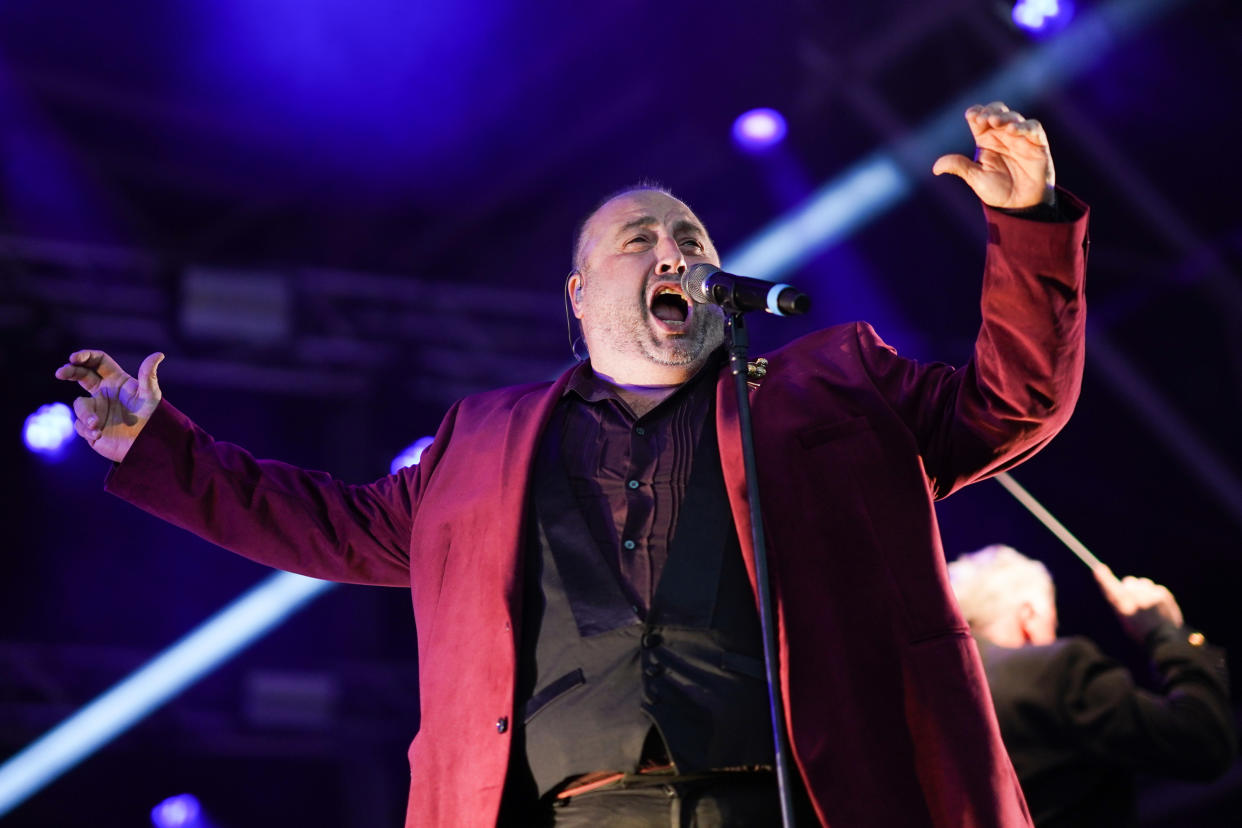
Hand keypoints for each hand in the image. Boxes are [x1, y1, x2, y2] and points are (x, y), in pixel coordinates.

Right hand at [54, 350, 163, 462]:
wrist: (149, 444)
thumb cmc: (153, 417)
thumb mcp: (151, 395)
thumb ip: (149, 375)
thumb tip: (159, 354)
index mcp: (116, 380)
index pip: (97, 362)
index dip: (85, 356)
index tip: (73, 358)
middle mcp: (103, 392)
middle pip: (81, 375)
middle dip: (69, 371)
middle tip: (60, 373)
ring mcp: (96, 409)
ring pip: (79, 405)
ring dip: (85, 414)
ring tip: (97, 424)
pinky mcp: (91, 427)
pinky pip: (81, 425)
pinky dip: (88, 430)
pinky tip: (99, 435)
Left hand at [932, 101, 1054, 208]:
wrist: (1020, 205)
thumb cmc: (998, 191)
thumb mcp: (976, 179)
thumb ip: (960, 167)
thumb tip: (935, 167)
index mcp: (986, 140)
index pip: (980, 119)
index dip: (976, 113)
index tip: (971, 116)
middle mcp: (1002, 135)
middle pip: (997, 112)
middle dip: (991, 111)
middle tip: (984, 118)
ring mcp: (1020, 138)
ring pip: (1014, 118)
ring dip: (1005, 117)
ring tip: (996, 122)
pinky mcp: (1037, 143)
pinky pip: (1033, 128)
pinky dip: (1024, 126)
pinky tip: (1014, 129)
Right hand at [1092, 564, 1184, 642]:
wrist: (1163, 638)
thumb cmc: (1140, 631)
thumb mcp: (1124, 619)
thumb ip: (1121, 602)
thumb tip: (1123, 587)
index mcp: (1122, 606)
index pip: (1110, 588)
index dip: (1104, 578)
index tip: (1099, 568)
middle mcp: (1135, 598)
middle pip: (1130, 582)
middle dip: (1131, 587)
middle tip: (1135, 600)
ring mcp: (1149, 594)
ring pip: (1144, 583)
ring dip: (1144, 590)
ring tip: (1149, 605)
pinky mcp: (1162, 594)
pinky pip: (1156, 588)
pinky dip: (1156, 595)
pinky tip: (1158, 607)